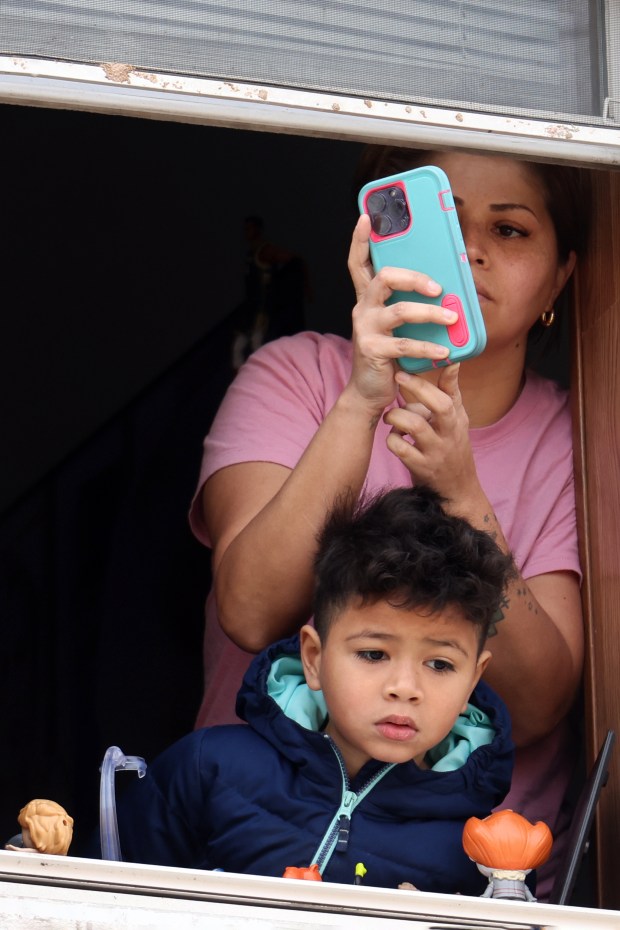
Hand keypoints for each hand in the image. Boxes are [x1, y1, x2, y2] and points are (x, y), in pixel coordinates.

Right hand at [345, 215, 458, 412]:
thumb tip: (446, 289)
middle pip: (383, 277)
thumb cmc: (388, 354)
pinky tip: (444, 352)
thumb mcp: (396, 326)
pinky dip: (428, 347)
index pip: (358, 262)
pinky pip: (404, 344)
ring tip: (451, 317)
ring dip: (429, 312)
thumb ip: (409, 304)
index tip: (368, 216)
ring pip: (398, 310)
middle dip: (413, 277)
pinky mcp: (372, 350)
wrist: (369, 391)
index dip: (361, 239)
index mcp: (368, 298)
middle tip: (438, 286)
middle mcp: (362, 308)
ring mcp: (365, 329)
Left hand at [383, 364, 479, 500]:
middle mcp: (448, 436)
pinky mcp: (420, 468)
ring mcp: (434, 453)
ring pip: (413, 426)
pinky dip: (391, 440)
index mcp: (456, 422)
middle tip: (396, 380)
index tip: (405, 371)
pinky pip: (399, 448)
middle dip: (414, 391)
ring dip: (396, 417)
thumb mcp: (458, 420)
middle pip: (436, 408)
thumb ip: (452, 392)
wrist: (457, 489)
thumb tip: (452, 361)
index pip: (445, 399)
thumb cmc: (453, 448)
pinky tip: (394, 438)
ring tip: (391, 417)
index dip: (425, 384)